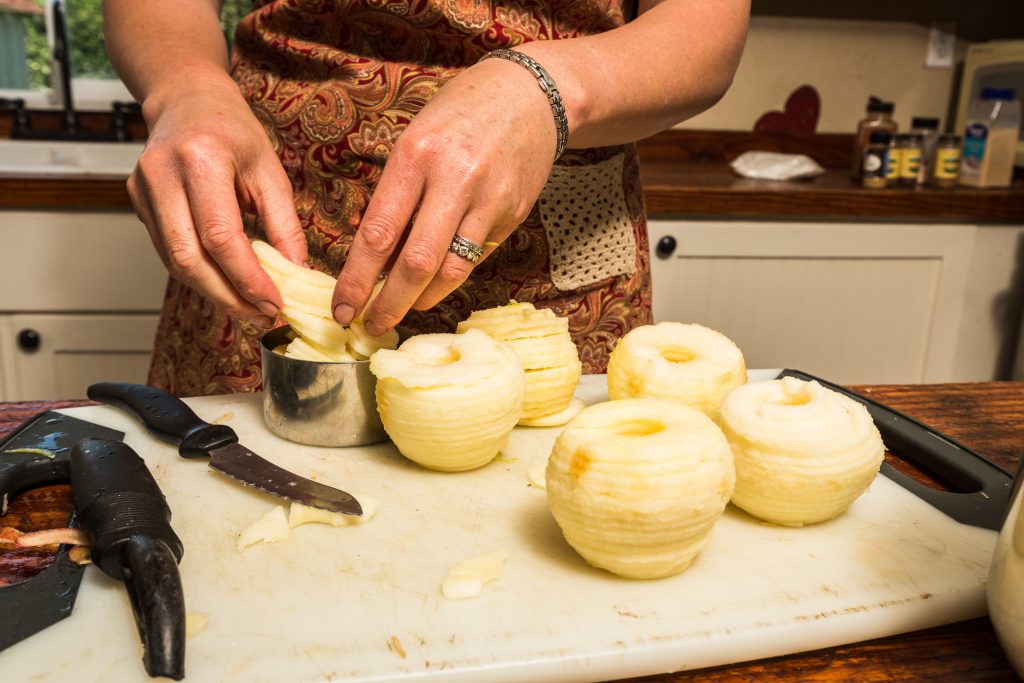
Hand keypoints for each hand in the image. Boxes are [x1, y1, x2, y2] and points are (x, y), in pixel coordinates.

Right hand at [128, 71, 305, 326]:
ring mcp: (142, 189)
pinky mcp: (137, 202)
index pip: (220, 237)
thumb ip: (283, 223)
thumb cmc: (232, 130)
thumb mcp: (270, 169)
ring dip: (213, 293)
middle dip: (228, 296)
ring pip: (174, 262)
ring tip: (248, 309)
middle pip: (189, 258)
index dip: (247, 279)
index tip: (274, 304)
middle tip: (261, 317)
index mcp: (201, 159)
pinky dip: (199, 274)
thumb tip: (297, 273)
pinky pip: (168, 251)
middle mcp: (162, 175)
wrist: (186, 99)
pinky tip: (226, 286)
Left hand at [331, 57, 559, 335]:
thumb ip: (397, 191)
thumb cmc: (460, 114)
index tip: (342, 308)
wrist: (530, 95)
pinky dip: (451, 277)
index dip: (356, 279)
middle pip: (415, 263)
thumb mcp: (415, 137)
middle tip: (372, 327)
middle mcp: (453, 179)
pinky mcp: (512, 215)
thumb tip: (372, 253)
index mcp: (416, 156)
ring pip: (451, 270)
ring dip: (422, 299)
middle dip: (388, 304)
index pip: (378, 233)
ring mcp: (489, 200)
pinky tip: (436, 285)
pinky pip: (476, 258)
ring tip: (403, 311)